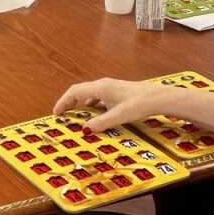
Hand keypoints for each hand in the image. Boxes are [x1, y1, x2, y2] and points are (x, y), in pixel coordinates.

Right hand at [53, 78, 170, 132]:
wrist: (157, 97)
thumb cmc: (138, 104)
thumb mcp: (118, 116)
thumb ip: (100, 123)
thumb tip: (84, 129)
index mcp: (100, 88)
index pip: (75, 92)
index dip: (63, 102)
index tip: (56, 113)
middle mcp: (103, 85)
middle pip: (80, 91)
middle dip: (69, 102)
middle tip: (62, 114)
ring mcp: (110, 86)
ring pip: (88, 93)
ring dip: (79, 102)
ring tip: (75, 114)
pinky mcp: (116, 90)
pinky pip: (97, 95)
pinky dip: (90, 103)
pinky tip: (94, 111)